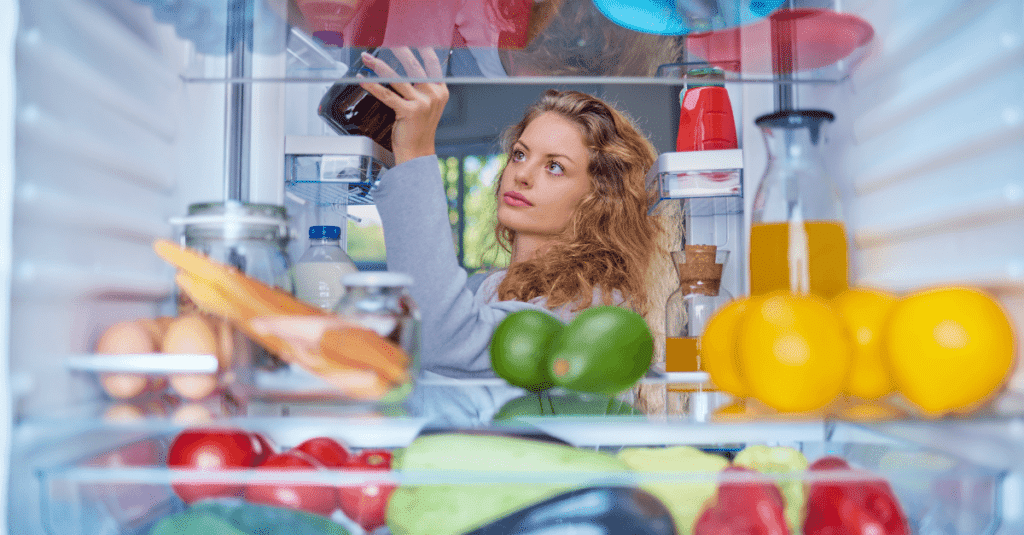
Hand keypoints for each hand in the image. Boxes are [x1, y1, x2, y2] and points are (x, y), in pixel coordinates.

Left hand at [359, 47, 448, 164]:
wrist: (418, 153)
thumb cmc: (420, 130)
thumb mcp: (428, 106)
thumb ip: (423, 88)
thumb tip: (407, 70)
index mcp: (441, 91)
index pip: (433, 63)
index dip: (422, 49)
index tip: (411, 38)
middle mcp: (433, 95)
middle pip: (414, 66)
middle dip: (399, 52)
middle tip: (387, 42)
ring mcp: (422, 103)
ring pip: (398, 79)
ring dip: (380, 66)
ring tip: (368, 59)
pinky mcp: (408, 112)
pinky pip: (387, 95)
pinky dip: (373, 86)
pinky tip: (364, 80)